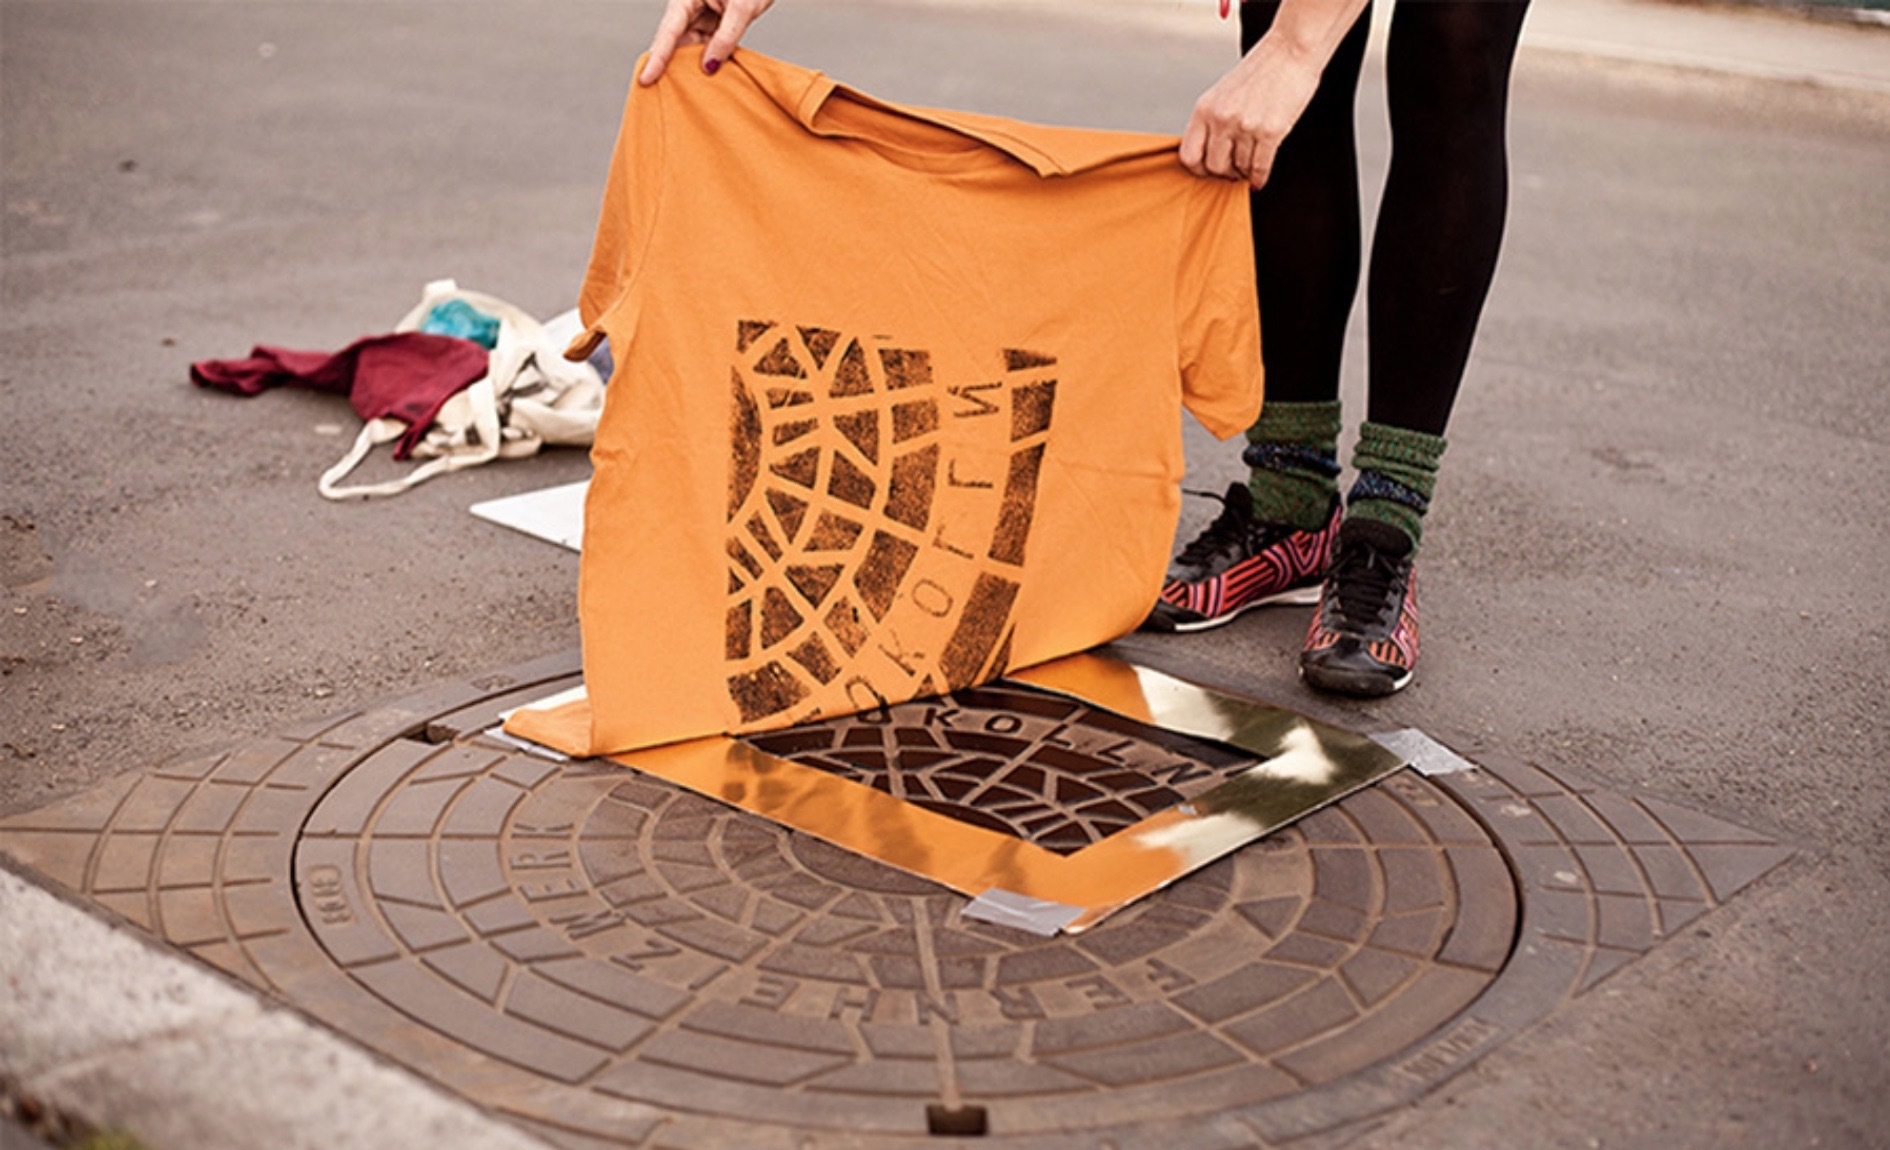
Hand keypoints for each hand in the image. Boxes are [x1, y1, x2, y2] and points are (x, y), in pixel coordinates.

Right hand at [639, 0, 775, 85]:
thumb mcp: (742, 8)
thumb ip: (726, 37)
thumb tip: (709, 67)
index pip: (669, 31)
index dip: (657, 58)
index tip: (646, 79)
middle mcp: (689, 7)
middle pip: (675, 42)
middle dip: (672, 67)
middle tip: (667, 94)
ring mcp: (701, 17)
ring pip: (690, 47)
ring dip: (692, 68)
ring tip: (694, 91)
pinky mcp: (713, 25)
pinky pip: (705, 47)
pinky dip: (708, 62)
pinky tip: (710, 79)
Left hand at [1179, 40, 1323, 188]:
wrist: (1290, 50)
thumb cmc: (1260, 70)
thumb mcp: (1223, 93)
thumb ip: (1212, 121)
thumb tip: (1211, 155)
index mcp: (1204, 108)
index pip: (1189, 155)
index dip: (1198, 170)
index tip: (1208, 171)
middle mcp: (1221, 118)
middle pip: (1214, 167)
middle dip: (1225, 173)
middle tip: (1234, 172)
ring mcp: (1245, 126)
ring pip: (1239, 168)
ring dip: (1245, 173)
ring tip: (1250, 167)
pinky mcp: (1270, 131)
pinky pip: (1259, 168)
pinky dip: (1259, 178)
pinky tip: (1259, 178)